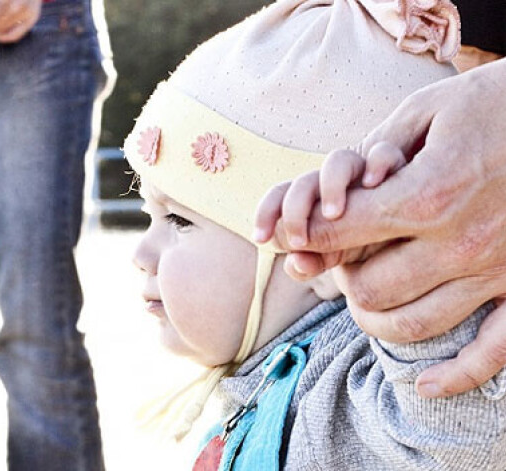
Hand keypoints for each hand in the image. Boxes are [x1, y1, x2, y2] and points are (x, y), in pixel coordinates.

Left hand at [254, 57, 505, 396]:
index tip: (290, 231)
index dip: (303, 233)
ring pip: (411, 324)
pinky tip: (424, 384)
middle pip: (367, 288)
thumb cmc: (499, 103)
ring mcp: (496, 272)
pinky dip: (453, 376)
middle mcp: (461, 243)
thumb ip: (377, 151)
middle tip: (336, 259)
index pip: (340, 231)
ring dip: (374, 318)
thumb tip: (333, 192)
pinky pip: (491, 353)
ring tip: (362, 298)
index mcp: (431, 193)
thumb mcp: (430, 109)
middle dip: (338, 275)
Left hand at [254, 141, 405, 280]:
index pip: (282, 194)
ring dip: (329, 185)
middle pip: (306, 183)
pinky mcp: (407, 170)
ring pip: (338, 163)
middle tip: (298, 240)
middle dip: (294, 210)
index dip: (268, 211)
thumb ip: (322, 257)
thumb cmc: (384, 241)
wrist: (436, 220)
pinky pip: (387, 155)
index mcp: (321, 198)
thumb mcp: (349, 255)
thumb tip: (295, 263)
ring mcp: (372, 174)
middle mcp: (343, 183)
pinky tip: (373, 183)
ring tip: (332, 213)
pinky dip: (377, 163)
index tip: (260, 236)